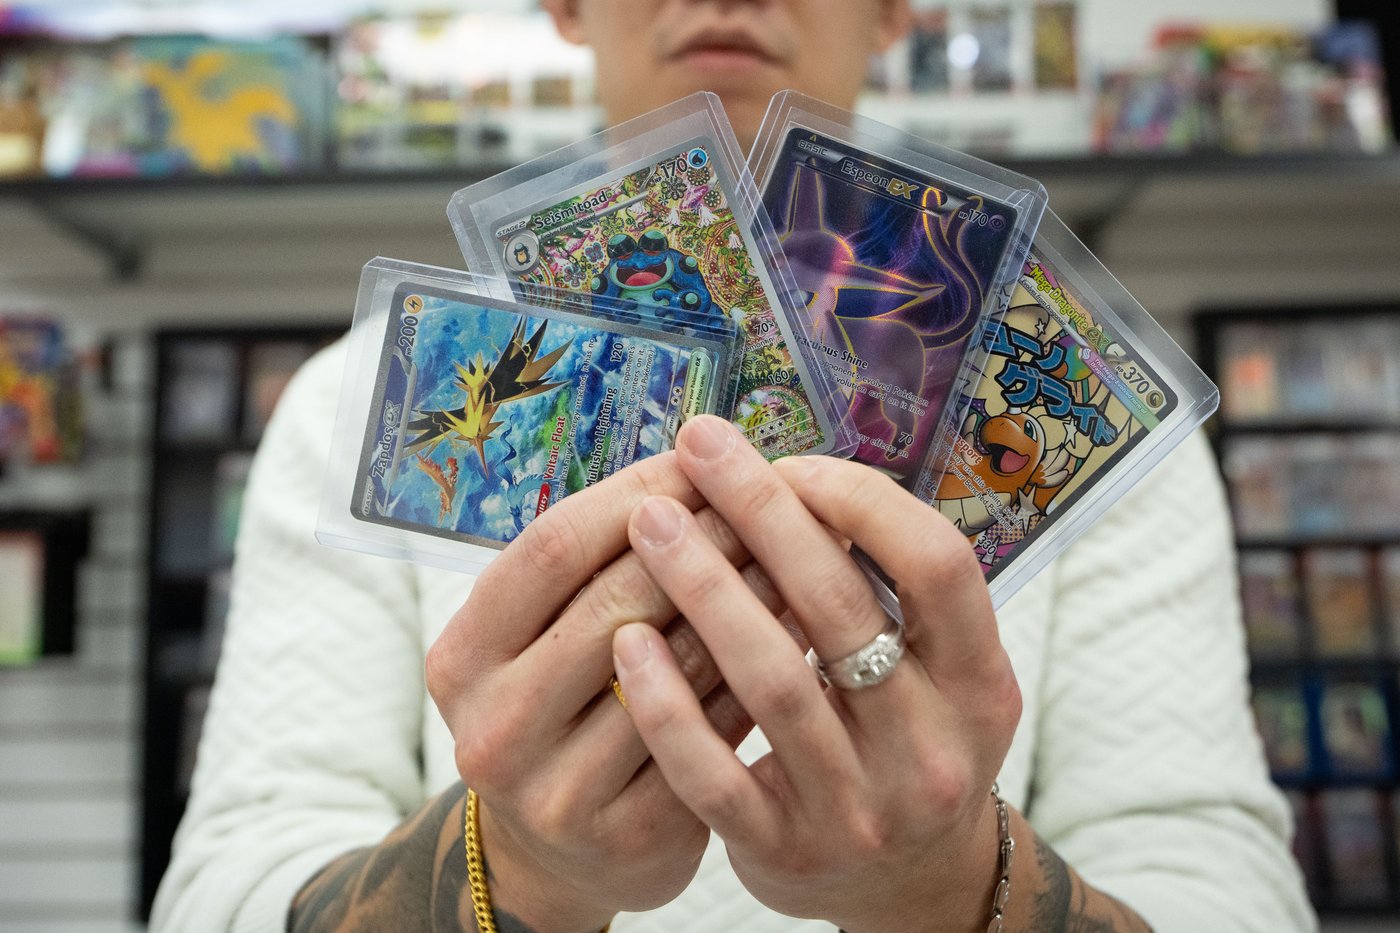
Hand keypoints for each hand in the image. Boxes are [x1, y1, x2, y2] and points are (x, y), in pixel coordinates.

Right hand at [425, 451, 783, 931]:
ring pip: (675, 666)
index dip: (635, 494)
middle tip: (768, 498)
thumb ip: (590, 569)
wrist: (559, 853)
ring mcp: (557, 790)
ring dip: (745, 597)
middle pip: (616, 601)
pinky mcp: (630, 836)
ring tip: (797, 550)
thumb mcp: (537, 642)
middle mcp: (494, 726)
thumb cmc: (562, 712)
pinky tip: (798, 632)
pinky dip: (757, 669)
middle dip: (704, 538)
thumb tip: (693, 467)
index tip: (699, 460)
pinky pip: (712, 730)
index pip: (552, 546)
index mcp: (462, 658)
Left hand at [611, 416, 1022, 932]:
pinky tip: (628, 642)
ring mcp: (859, 808)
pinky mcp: (785, 852)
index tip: (789, 463)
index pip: (937, 564)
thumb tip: (784, 476)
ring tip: (650, 522)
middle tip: (699, 448)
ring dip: (704, 589)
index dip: (860, 501)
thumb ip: (881, 591)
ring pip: (774, 682)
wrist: (909, 888)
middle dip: (762, 514)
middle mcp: (931, 749)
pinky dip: (668, 704)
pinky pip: (714, 775)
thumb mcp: (936, 674)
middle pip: (841, 608)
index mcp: (980, 684)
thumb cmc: (904, 742)